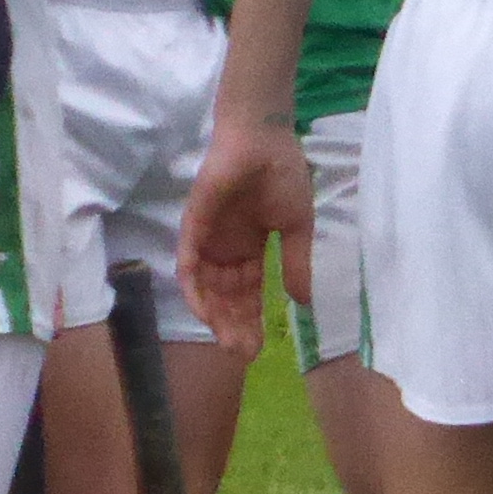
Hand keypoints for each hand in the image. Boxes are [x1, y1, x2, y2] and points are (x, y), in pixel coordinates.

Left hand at [175, 110, 310, 352]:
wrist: (263, 138)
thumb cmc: (282, 174)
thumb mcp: (298, 226)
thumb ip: (296, 263)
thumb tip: (304, 301)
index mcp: (250, 247)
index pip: (248, 292)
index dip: (252, 319)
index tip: (259, 348)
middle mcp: (226, 248)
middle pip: (227, 297)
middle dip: (234, 326)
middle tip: (243, 354)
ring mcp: (208, 239)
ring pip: (207, 288)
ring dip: (215, 317)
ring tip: (229, 342)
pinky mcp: (193, 227)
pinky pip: (188, 266)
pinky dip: (194, 292)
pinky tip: (206, 314)